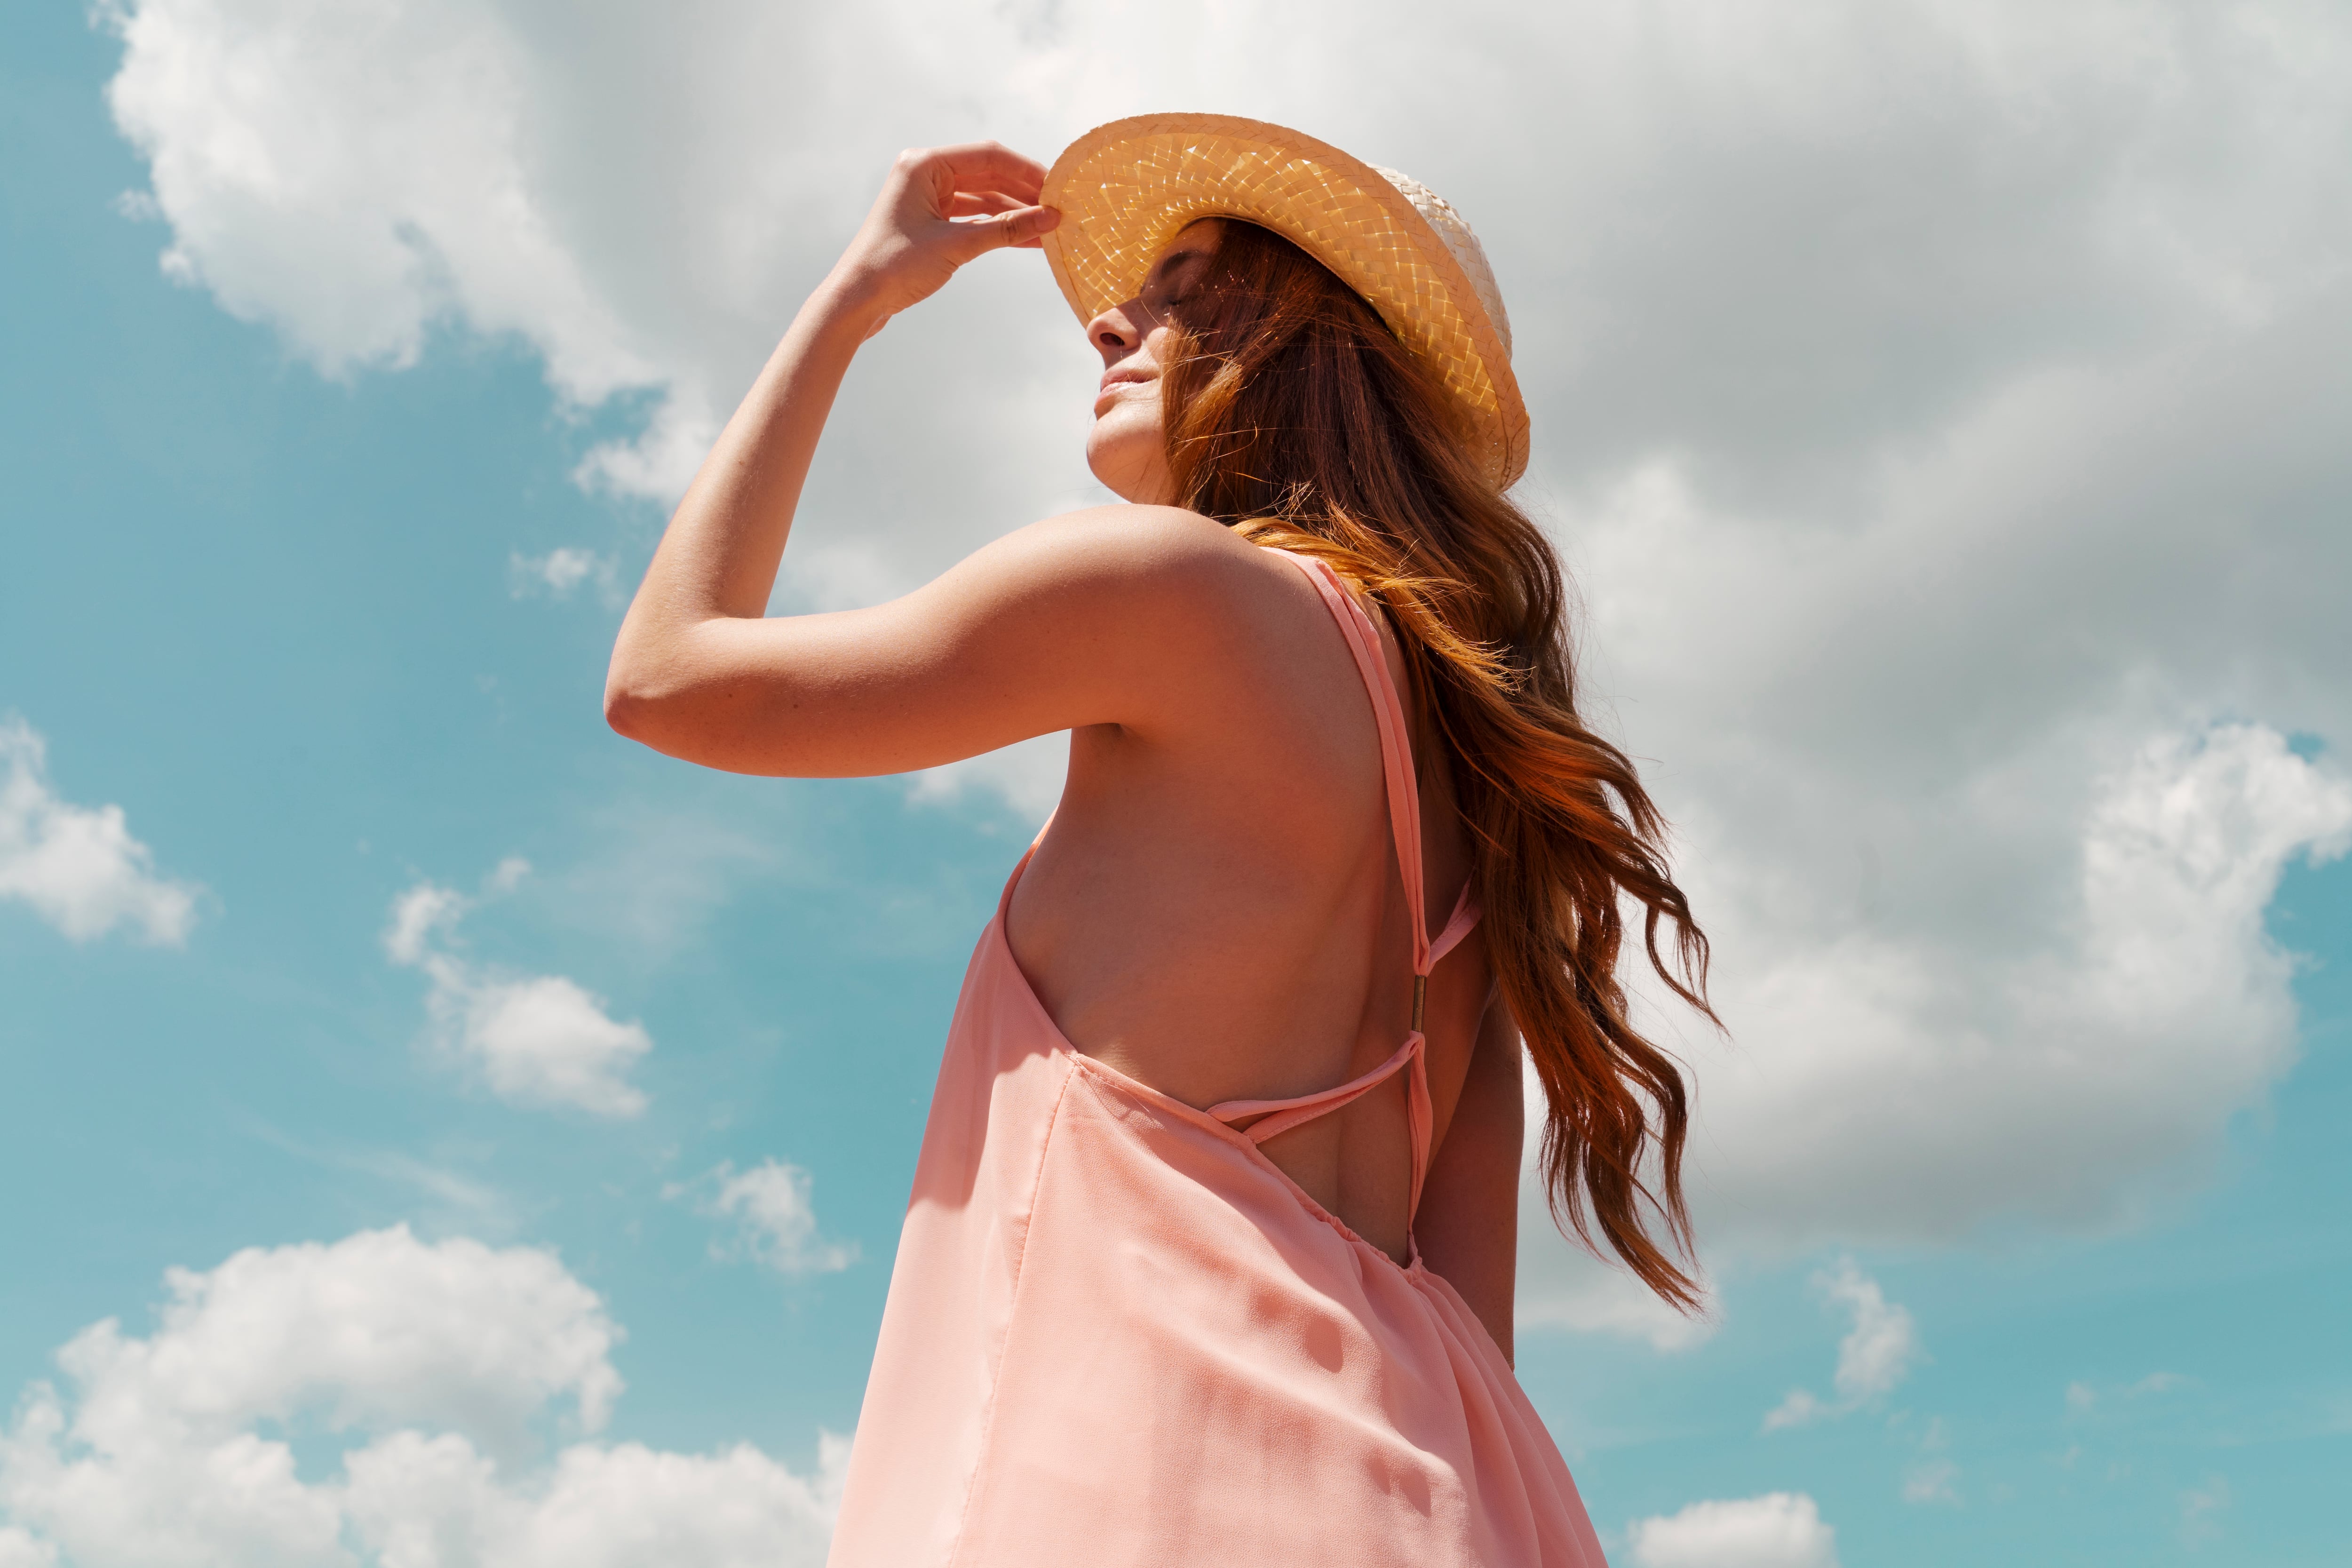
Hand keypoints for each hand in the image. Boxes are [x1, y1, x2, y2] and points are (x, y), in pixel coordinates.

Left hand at [824, 142, 1058, 332]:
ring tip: (1048, 228)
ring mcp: (927, 197)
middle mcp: (925, 174)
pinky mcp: (929, 222)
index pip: (988, 156)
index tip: (1058, 187)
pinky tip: (1025, 238)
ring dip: (1013, 213)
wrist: (857, 300)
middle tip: (1059, 209)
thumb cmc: (895, 266)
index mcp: (924, 164)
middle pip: (988, 175)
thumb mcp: (956, 246)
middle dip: (1023, 193)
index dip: (1026, 171)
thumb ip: (1005, 230)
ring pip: (982, 198)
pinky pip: (972, 218)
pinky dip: (996, 227)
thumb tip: (1049, 219)